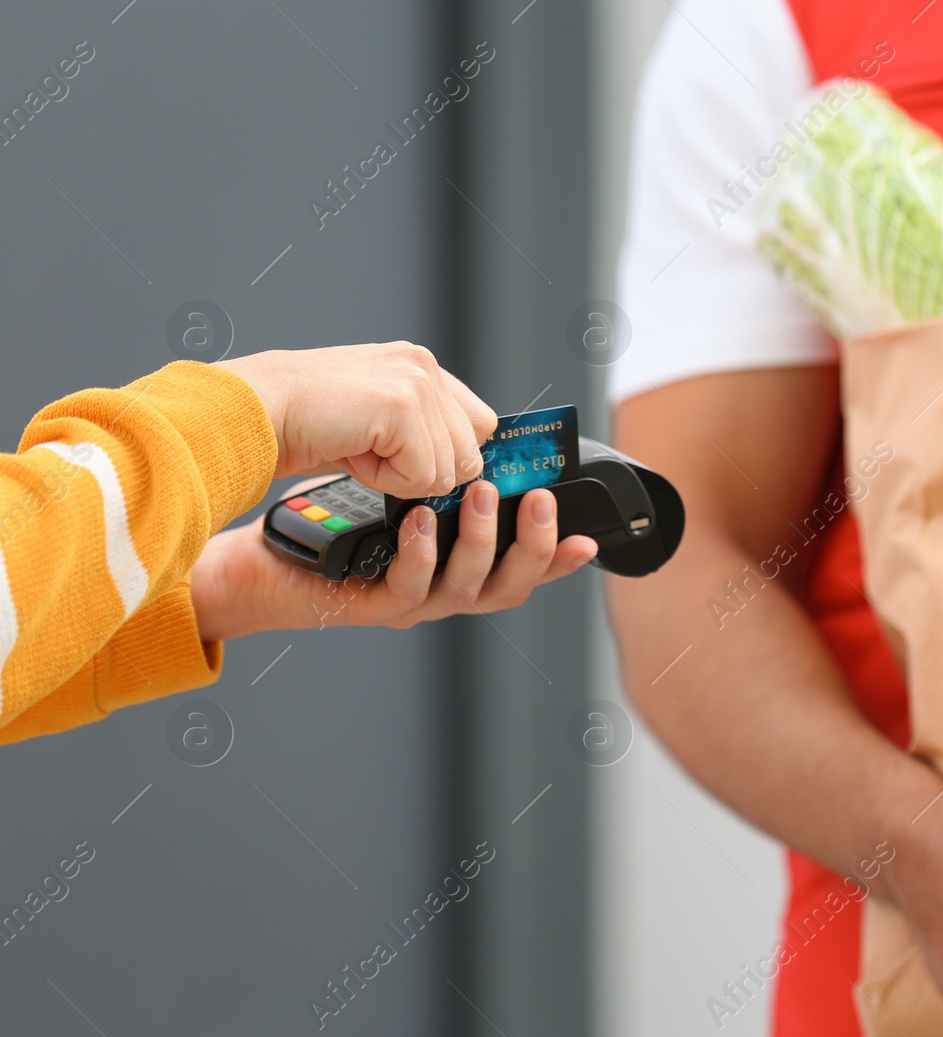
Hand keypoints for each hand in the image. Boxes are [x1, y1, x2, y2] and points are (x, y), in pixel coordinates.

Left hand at [189, 476, 596, 638]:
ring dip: (480, 540)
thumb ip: (440, 469)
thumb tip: (482, 431)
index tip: (587, 536)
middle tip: (538, 501)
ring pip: (467, 588)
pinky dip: (423, 553)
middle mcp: (443, 589)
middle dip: (532, 544)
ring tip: (479, 494)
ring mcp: (410, 602)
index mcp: (458, 565)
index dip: (559, 557)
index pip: (522, 566)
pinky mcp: (372, 604)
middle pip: (510, 585)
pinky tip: (421, 520)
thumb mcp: (396, 484)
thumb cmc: (328, 521)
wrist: (260, 560)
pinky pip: (410, 589)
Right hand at [218, 342, 495, 497]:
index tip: (410, 463)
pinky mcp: (403, 407)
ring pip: (449, 469)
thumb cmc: (304, 423)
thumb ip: (423, 433)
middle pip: (470, 453)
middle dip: (424, 471)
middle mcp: (424, 366)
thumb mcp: (377, 424)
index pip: (480, 425)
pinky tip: (354, 453)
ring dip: (401, 477)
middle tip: (372, 454)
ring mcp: (416, 382)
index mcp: (420, 366)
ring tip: (358, 449)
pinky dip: (386, 480)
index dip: (448, 456)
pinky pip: (423, 475)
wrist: (253, 412)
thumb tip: (463, 468)